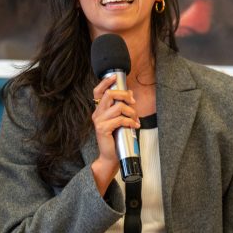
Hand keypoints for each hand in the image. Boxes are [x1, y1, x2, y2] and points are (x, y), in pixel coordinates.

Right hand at [91, 75, 139, 192]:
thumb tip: (130, 93)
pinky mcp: (103, 129)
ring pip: (117, 107)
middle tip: (133, 102)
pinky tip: (134, 126)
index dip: (106, 82)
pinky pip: (120, 119)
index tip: (115, 77)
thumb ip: (122, 106)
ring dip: (131, 112)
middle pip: (110, 94)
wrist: (110, 156)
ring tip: (135, 119)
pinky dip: (130, 121)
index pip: (98, 91)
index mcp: (99, 110)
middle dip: (125, 95)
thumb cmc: (115, 138)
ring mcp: (99, 121)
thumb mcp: (120, 119)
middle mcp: (97, 114)